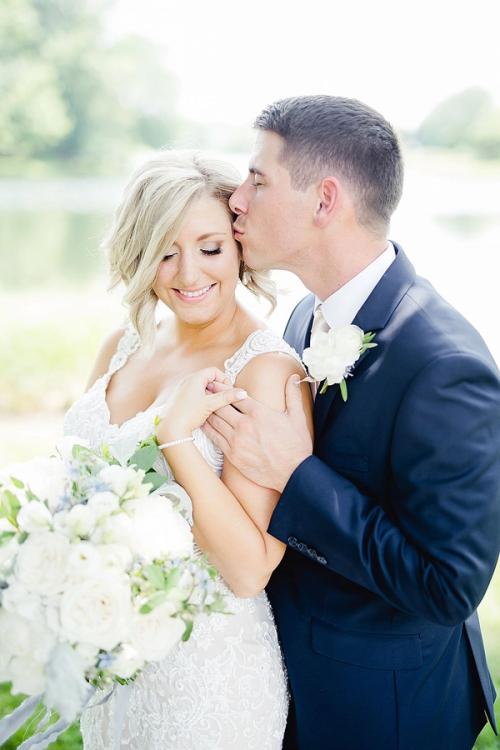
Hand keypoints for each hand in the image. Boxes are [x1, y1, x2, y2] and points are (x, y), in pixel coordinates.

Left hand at [155, 368, 247, 444]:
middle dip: (217, 388)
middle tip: (223, 399)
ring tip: (214, 406)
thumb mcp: (211, 405)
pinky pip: (193, 393)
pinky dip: (202, 399)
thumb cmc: (189, 414)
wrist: (170, 428)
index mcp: (194, 378)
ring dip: (210, 394)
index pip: (214, 371)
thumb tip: (243, 393)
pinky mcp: (179, 398)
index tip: (229, 391)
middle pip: (208, 378)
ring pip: (201, 387)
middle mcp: (186, 381)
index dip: (224, 380)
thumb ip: (227, 397)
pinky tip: (204, 411)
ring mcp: (181, 389)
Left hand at [203, 374, 312, 491]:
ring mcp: (237, 440)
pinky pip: (215, 438)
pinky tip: (202, 424)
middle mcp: (245, 425)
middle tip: (202, 390)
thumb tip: (294, 377)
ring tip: (199, 404)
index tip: (215, 382)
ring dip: (206, 411)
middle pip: (221, 406)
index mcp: (259, 413)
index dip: (223, 388)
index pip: (235, 396)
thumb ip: (292, 395)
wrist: (293, 473)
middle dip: (211, 397)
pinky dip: (207, 429)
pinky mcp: (232, 455)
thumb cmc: (296, 445)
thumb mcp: (297, 417)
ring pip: (215, 421)